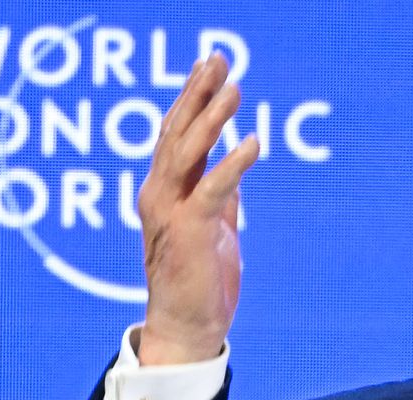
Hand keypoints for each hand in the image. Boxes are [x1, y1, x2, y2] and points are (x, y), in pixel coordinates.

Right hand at [137, 52, 261, 365]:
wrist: (187, 327)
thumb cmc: (199, 284)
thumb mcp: (215, 230)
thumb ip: (220, 198)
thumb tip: (235, 170)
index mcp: (163, 192)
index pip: (175, 135)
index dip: (191, 98)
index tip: (209, 67)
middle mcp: (159, 195)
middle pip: (177, 132)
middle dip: (197, 93)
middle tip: (216, 58)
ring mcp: (171, 211)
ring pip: (189, 153)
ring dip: (212, 118)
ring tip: (234, 88)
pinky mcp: (192, 231)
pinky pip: (213, 189)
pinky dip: (233, 163)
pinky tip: (253, 142)